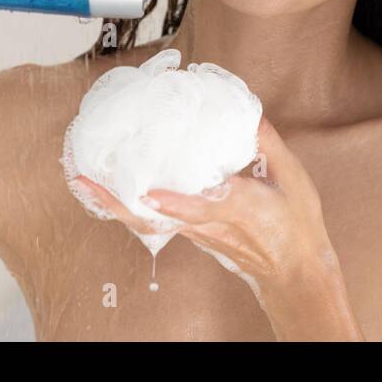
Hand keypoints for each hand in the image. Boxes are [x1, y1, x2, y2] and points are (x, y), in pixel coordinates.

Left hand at [70, 115, 340, 296]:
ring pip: (149, 222)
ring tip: (86, 179)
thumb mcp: (293, 178)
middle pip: (156, 219)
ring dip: (115, 203)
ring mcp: (198, 233)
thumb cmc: (296, 226)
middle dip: (118, 202)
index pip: (202, 208)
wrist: (295, 271)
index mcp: (239, 208)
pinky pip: (155, 222)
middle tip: (86, 181)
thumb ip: (268, 143)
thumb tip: (248, 110)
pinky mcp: (194, 234)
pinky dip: (130, 206)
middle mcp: (210, 224)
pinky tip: (114, 188)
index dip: (176, 202)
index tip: (150, 192)